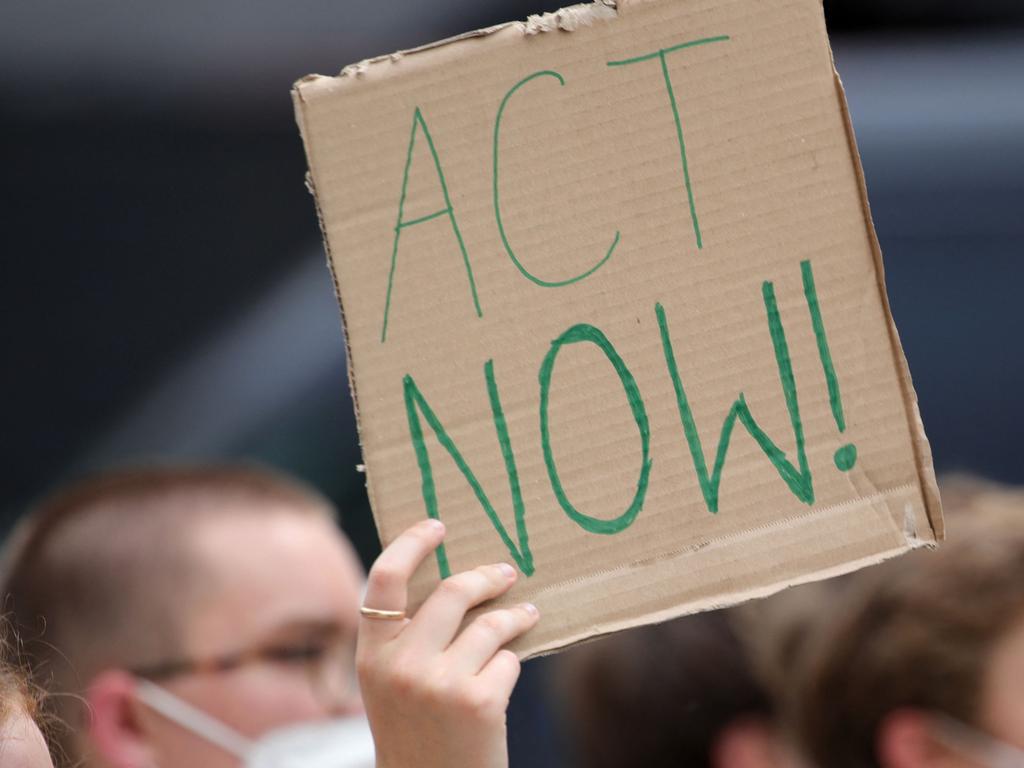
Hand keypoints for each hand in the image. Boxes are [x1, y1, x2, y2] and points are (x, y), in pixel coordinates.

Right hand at [356, 519, 538, 767]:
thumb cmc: (416, 732)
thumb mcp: (391, 684)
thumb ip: (407, 638)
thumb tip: (455, 580)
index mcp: (371, 656)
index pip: (384, 578)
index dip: (412, 544)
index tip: (438, 526)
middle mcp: (400, 665)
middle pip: (451, 592)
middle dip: (487, 576)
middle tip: (507, 572)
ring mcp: (440, 684)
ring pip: (489, 624)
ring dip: (515, 616)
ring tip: (527, 615)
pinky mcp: (478, 702)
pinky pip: (508, 660)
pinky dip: (512, 663)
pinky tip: (506, 676)